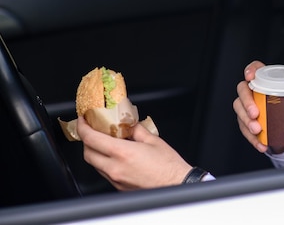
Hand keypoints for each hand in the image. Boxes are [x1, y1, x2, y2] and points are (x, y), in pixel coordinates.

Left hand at [77, 116, 192, 190]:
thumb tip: (128, 124)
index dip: (83, 128)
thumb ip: (136, 130)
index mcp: (123, 153)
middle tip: (93, 131)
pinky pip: (105, 173)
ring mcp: (116, 179)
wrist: (176, 183)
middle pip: (88, 153)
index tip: (83, 121)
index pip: (92, 139)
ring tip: (105, 143)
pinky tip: (115, 156)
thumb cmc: (168, 165)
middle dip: (87, 141)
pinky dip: (105, 162)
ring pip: (95, 164)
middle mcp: (115, 168)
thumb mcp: (153, 140)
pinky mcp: (119, 187)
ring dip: (96, 152)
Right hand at [233, 60, 283, 153]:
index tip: (250, 77)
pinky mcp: (244, 122)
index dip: (250, 69)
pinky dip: (252, 138)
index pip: (255, 69)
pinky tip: (261, 144)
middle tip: (255, 114)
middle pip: (242, 90)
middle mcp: (252, 91)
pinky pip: (243, 128)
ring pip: (239, 109)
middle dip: (247, 102)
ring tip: (258, 130)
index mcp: (265, 81)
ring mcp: (246, 106)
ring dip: (246, 121)